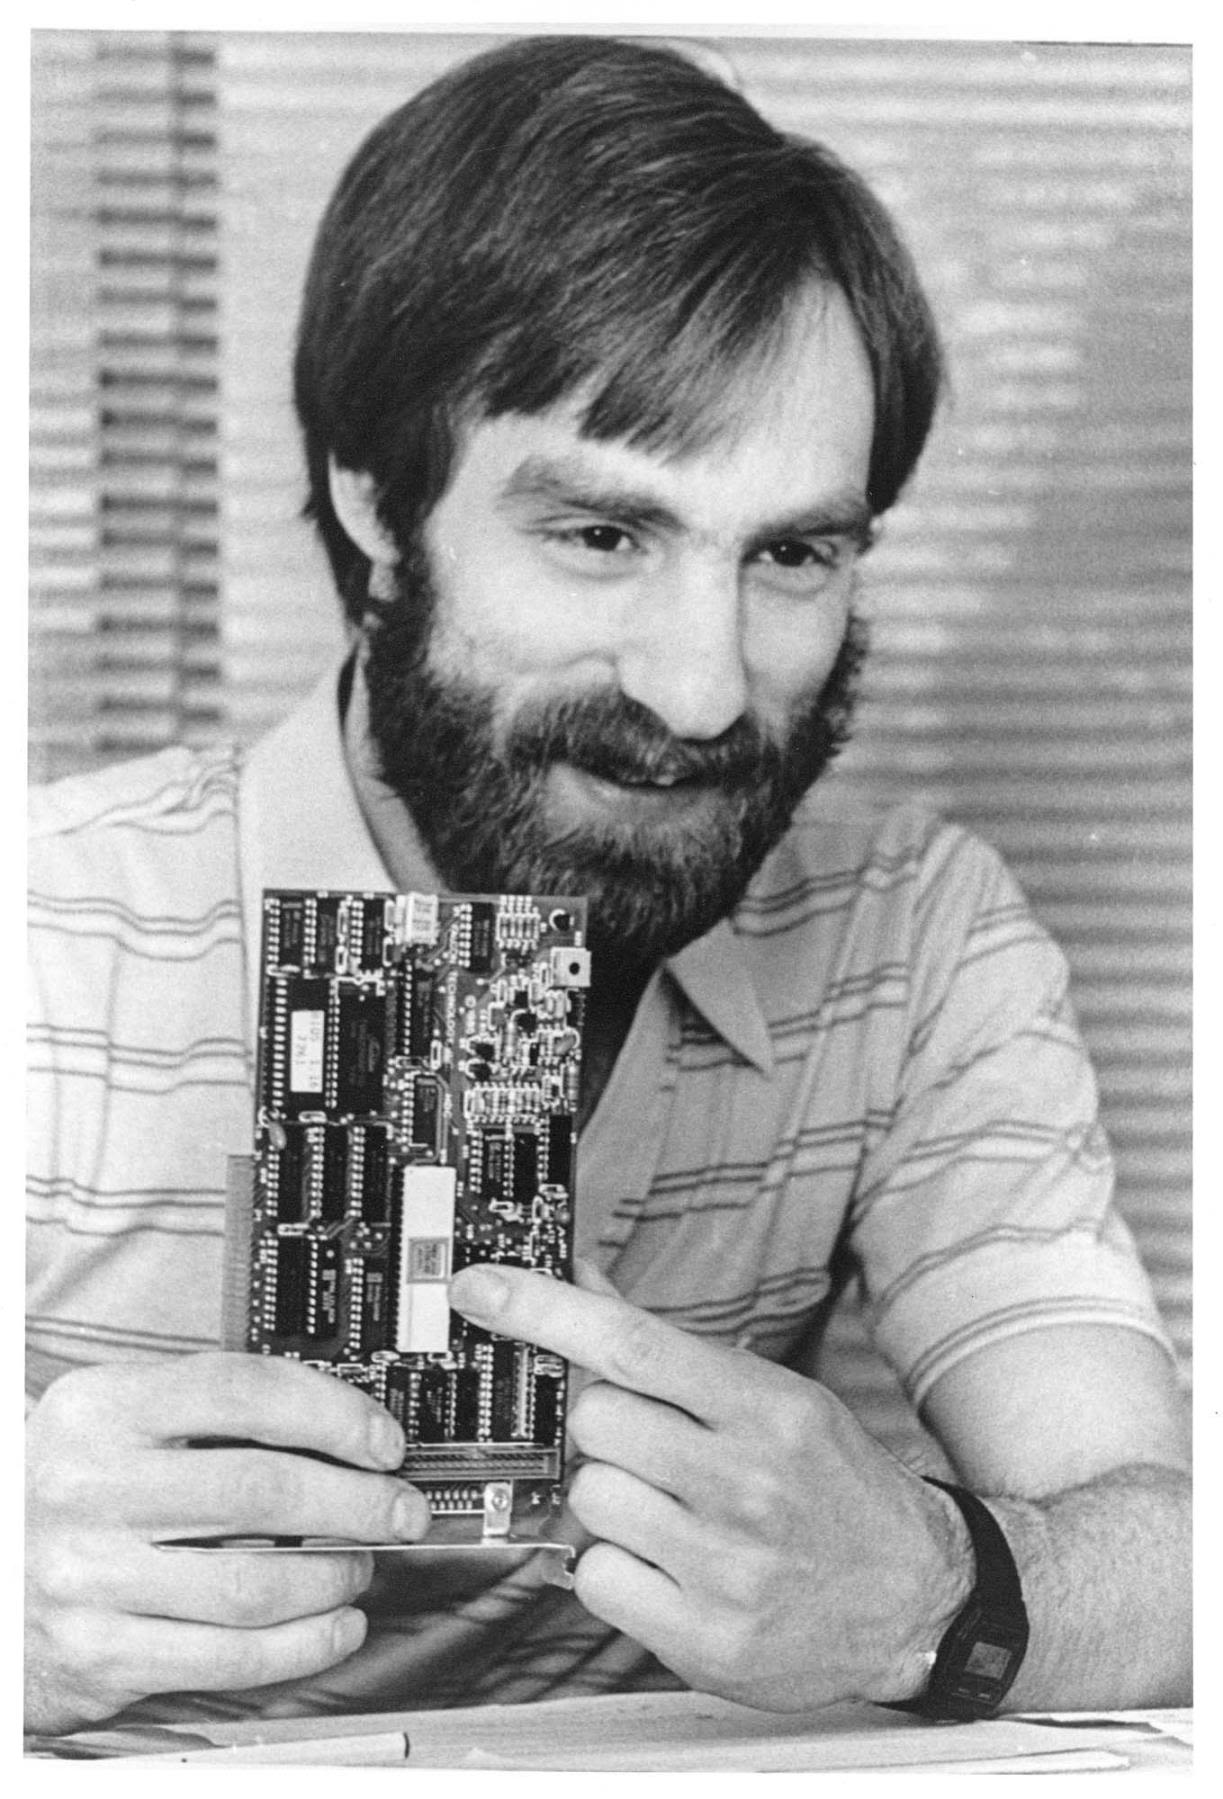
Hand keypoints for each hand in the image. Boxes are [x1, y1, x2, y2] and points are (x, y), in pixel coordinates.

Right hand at [25, 1351, 430, 1733]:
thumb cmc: (69, 1487)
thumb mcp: (113, 1420)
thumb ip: (207, 1413)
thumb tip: (340, 1425)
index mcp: (102, 1409)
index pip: (242, 1392)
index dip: (331, 1413)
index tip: (382, 1440)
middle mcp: (91, 1488)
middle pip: (260, 1491)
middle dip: (355, 1501)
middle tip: (399, 1508)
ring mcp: (91, 1576)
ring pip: (253, 1582)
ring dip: (333, 1576)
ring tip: (359, 1566)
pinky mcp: (100, 1654)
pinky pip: (227, 1656)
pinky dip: (302, 1645)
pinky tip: (335, 1626)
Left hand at [450, 1262, 969, 1711]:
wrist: (917, 1594)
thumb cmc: (832, 1484)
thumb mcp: (776, 1395)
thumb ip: (670, 1347)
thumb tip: (580, 1279)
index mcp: (766, 1406)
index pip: (629, 1342)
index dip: (540, 1308)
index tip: (478, 1287)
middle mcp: (747, 1481)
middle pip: (595, 1423)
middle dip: (605, 1429)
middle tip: (653, 1447)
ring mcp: (727, 1566)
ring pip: (591, 1500)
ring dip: (613, 1500)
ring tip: (672, 1512)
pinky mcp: (706, 1638)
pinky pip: (595, 1579)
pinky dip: (615, 1570)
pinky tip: (667, 1565)